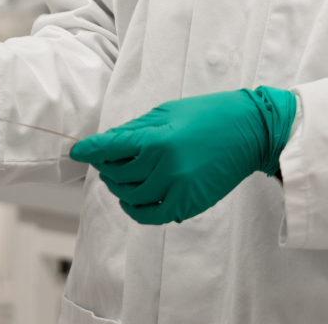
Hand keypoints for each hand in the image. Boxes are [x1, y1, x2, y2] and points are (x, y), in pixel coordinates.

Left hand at [70, 86, 295, 224]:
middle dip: (106, 166)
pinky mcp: (188, 204)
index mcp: (158, 139)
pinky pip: (150, 215)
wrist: (249, 131)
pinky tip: (132, 199)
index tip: (78, 151)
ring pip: (131, 196)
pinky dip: (135, 210)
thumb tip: (106, 142)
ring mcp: (177, 189)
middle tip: (106, 159)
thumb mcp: (167, 112)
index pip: (111, 148)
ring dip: (119, 187)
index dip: (90, 150)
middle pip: (118, 175)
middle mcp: (165, 167)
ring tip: (120, 176)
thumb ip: (134, 130)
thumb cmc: (208, 114)